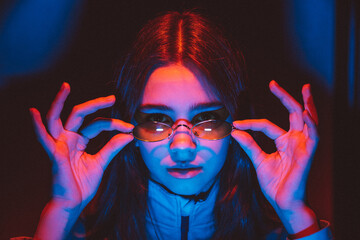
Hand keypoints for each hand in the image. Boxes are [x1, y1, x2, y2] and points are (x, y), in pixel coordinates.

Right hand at [30, 82, 133, 212]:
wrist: (73, 204)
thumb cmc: (83, 184)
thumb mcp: (101, 162)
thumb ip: (112, 147)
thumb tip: (128, 135)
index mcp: (79, 141)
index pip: (97, 124)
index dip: (115, 124)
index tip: (131, 128)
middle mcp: (67, 139)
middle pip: (79, 114)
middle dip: (95, 104)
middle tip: (112, 98)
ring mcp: (59, 145)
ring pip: (57, 118)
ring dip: (60, 101)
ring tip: (66, 86)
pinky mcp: (54, 155)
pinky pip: (43, 138)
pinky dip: (37, 125)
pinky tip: (33, 112)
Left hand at [231, 80, 318, 231]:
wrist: (282, 202)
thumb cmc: (274, 183)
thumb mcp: (258, 160)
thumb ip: (249, 144)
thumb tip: (234, 131)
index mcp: (284, 142)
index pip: (267, 125)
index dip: (250, 123)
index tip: (235, 123)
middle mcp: (295, 141)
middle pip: (293, 114)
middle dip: (285, 97)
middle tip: (272, 83)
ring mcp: (303, 146)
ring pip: (308, 120)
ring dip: (307, 104)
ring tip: (304, 89)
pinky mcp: (309, 154)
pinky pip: (314, 136)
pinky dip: (311, 123)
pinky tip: (306, 112)